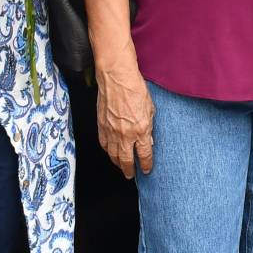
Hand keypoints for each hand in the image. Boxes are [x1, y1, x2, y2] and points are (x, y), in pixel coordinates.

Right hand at [96, 59, 154, 178]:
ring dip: (117, 163)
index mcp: (141, 130)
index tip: (147, 169)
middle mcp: (125, 134)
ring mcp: (111, 131)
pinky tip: (110, 152)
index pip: (144, 154)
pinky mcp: (101, 126)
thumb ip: (149, 126)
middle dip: (129, 170)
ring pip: (113, 155)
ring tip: (121, 167)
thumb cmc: (135, 89)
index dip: (146, 165)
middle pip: (126, 160)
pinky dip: (107, 151)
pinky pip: (104, 144)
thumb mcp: (150, 109)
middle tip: (131, 175)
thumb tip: (148, 139)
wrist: (116, 78)